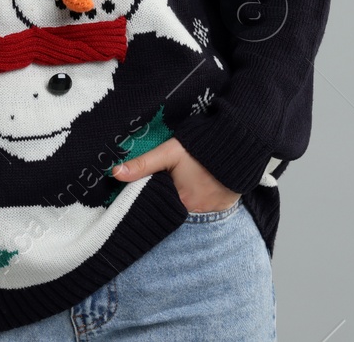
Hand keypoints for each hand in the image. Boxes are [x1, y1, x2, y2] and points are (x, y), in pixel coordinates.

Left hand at [110, 137, 239, 213]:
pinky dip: (201, 201)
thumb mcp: (169, 152)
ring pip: (191, 210)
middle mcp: (198, 211)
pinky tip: (198, 189)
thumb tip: (115, 173)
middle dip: (168, 203)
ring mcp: (214, 210)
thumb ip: (143, 164)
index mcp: (181, 201)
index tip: (148, 195)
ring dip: (185, 202)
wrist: (238, 142)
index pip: (160, 209)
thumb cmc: (201, 147)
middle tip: (166, 190)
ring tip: (181, 188)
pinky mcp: (226, 205)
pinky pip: (208, 208)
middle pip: (176, 211)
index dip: (153, 203)